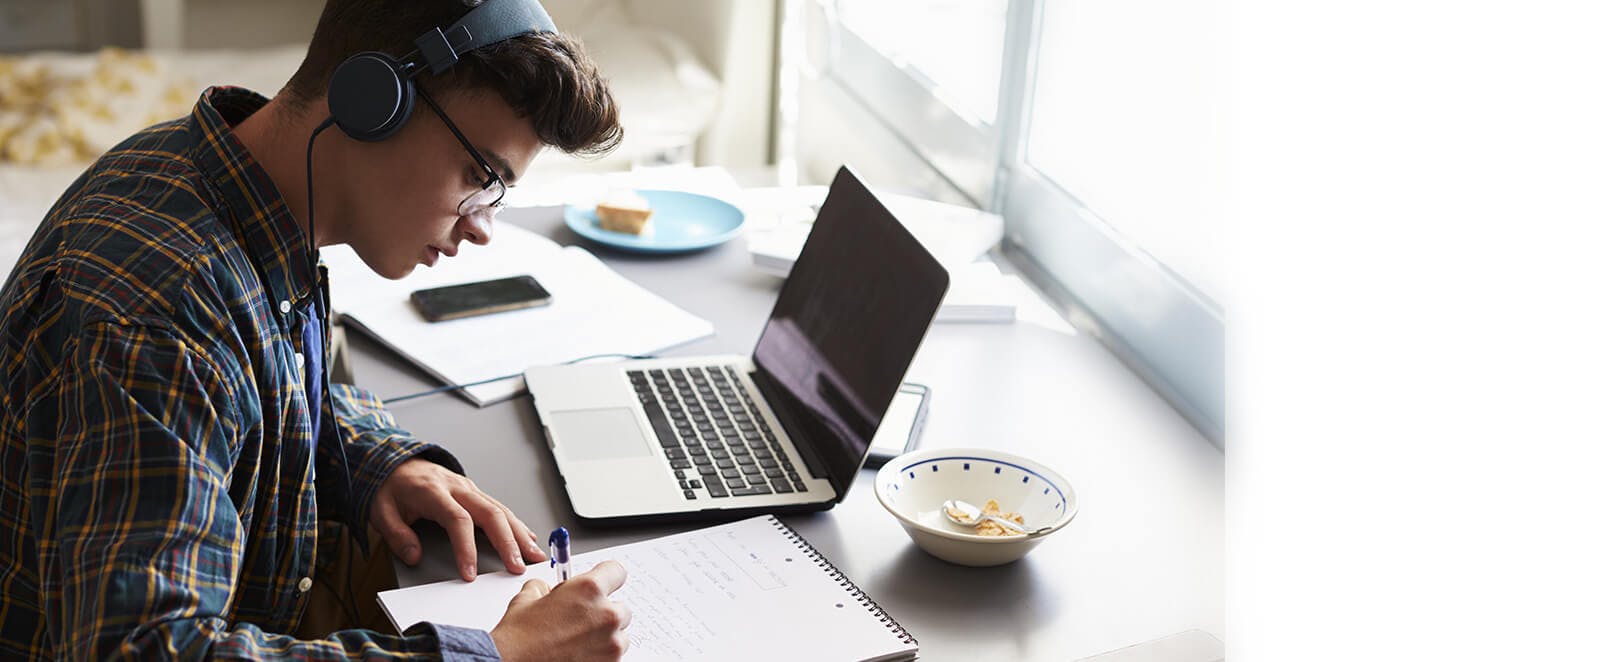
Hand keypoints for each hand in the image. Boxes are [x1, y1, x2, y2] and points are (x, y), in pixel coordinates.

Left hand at [372, 459, 547, 580]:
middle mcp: (457, 487)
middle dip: (507, 542)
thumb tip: (414, 556)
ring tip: (534, 555)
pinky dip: (516, 524)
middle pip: (490, 513)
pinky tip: (527, 537)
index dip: (466, 548)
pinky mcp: (475, 492)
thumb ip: (397, 535)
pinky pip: (500, 507)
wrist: (393, 460)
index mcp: (434, 491)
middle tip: (517, 566)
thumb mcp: (380, 511)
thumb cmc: (390, 486)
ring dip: (519, 534)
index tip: (470, 573)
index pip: (457, 520)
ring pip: (501, 509)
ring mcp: (469, 488)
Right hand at [491, 561, 630, 661]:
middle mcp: (606, 614)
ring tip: (577, 642)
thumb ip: (546, 587)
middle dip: (603, 612)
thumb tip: (549, 590)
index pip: (616, 571)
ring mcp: (611, 642)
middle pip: (620, 607)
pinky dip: (601, 655)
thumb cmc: (519, 638)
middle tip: (580, 621)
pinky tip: (579, 655)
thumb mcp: (528, 598)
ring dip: (604, 636)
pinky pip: (614, 655)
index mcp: (589, 589)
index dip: (606, 577)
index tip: (601, 583)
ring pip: (619, 634)